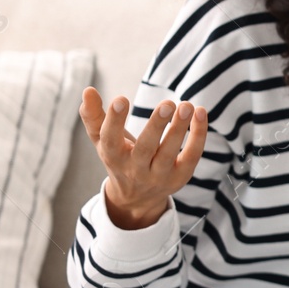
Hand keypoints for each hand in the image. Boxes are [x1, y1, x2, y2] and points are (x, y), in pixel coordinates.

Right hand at [79, 87, 208, 230]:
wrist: (137, 197)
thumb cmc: (120, 158)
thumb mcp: (102, 140)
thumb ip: (94, 116)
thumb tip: (88, 90)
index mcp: (113, 157)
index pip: (110, 140)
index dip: (114, 120)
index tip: (120, 99)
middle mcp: (135, 169)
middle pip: (145, 148)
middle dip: (156, 126)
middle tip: (168, 103)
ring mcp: (159, 175)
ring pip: (170, 152)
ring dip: (179, 128)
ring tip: (187, 105)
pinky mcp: (180, 176)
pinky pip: (191, 155)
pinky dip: (198, 135)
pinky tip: (200, 113)